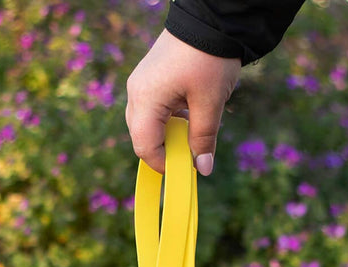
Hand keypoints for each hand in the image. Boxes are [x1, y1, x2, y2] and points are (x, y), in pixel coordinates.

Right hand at [125, 29, 241, 175]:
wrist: (212, 16)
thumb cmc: (210, 57)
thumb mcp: (210, 101)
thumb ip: (203, 138)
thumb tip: (203, 168)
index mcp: (145, 100)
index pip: (144, 147)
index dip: (163, 163)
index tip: (185, 169)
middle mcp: (136, 93)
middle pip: (142, 136)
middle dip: (165, 149)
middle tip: (190, 151)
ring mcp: (140, 84)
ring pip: (147, 123)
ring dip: (168, 133)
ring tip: (193, 129)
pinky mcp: (149, 77)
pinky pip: (152, 108)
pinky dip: (168, 118)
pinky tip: (188, 113)